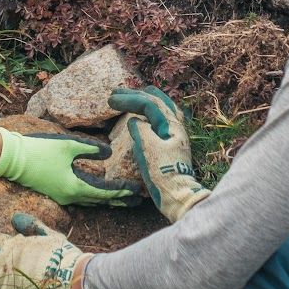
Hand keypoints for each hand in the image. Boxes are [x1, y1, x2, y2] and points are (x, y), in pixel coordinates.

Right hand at [0, 127, 142, 207]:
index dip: (121, 191)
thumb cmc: (38, 150)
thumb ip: (89, 149)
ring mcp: (61, 196)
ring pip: (89, 200)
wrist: (10, 158)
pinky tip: (97, 192)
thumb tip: (108, 154)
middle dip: (118, 200)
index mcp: (74, 188)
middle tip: (137, 200)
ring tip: (122, 198)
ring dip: (106, 199)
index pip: (104, 192)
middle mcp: (69, 197)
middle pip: (99, 201)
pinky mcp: (55, 191)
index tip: (137, 190)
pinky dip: (92, 195)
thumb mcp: (67, 145)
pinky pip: (79, 197)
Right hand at [108, 87, 210, 222]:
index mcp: (171, 125)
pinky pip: (161, 118)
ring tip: (130, 96)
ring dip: (143, 100)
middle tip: (115, 93)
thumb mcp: (148, 149)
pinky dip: (149, 111)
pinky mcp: (172, 143)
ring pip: (160, 107)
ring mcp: (176, 134)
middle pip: (156, 101)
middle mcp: (176, 125)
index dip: (129, 99)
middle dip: (135, 95)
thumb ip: (140, 129)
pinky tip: (144, 114)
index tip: (111, 100)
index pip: (149, 104)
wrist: (178, 195)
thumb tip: (135, 121)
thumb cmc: (163, 174)